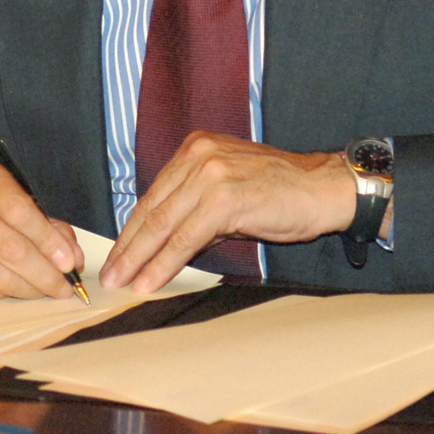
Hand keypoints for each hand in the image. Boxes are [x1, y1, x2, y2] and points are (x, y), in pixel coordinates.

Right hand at [0, 160, 83, 298]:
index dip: (48, 240)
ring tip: (46, 292)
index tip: (69, 262)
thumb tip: (72, 257)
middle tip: (65, 287)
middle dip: (45, 274)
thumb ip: (43, 223)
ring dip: (29, 290)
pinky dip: (6, 294)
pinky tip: (16, 290)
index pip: (19, 210)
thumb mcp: (6, 200)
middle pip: (11, 248)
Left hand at [99, 131, 359, 293]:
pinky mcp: (225, 198)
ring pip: (163, 224)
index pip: (153, 196)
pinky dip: (165, 262)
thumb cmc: (280, 192)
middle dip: (127, 248)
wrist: (324, 188)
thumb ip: (195, 208)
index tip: (116, 256)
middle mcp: (197, 155)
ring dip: (139, 259)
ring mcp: (211, 174)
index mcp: (194, 149)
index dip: (132, 230)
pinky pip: (186, 237)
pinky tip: (151, 281)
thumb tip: (164, 240)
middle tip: (109, 276)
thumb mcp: (228, 190)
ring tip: (123, 284)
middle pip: (152, 209)